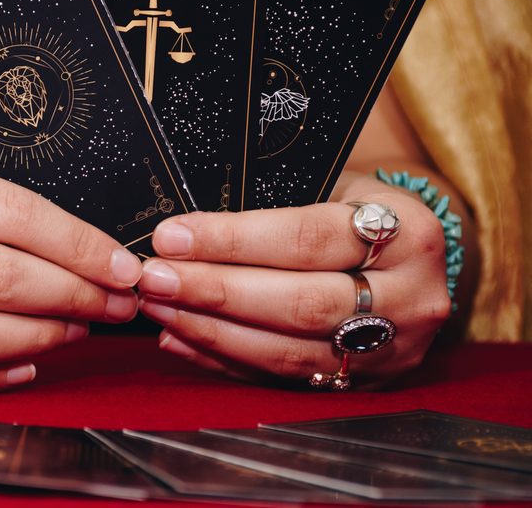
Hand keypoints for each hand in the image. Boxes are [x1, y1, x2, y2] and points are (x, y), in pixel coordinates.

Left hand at [137, 171, 450, 386]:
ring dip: (210, 331)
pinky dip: (223, 361)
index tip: (172, 237)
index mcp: (408, 234)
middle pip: (298, 303)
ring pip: (287, 351)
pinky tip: (180, 338)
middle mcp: (410, 298)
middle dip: (214, 292)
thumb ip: (275, 203)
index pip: (305, 239)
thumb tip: (184, 228)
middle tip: (154, 279)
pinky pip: (280, 379)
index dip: (232, 241)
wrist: (415, 256)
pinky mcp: (363, 385)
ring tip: (159, 307)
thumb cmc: (359, 209)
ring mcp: (391, 351)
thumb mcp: (337, 184)